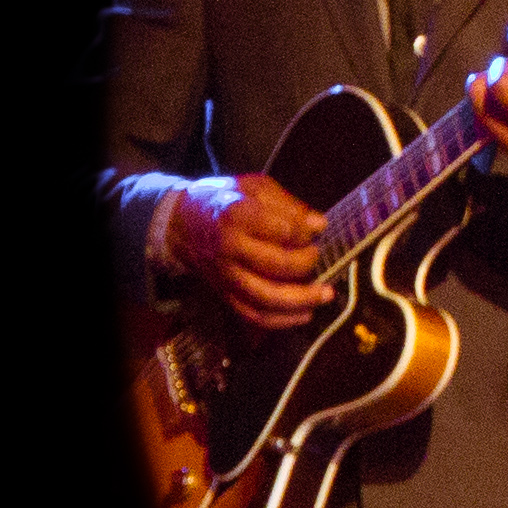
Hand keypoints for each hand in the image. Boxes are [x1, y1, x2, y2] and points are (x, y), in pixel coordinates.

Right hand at [167, 172, 330, 330]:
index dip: (306, 232)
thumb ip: (289, 205)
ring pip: (267, 298)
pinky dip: (282, 320)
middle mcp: (230, 249)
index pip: (284, 231)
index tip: (315, 228)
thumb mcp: (255, 187)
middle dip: (307, 262)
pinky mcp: (225, 294)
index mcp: (237, 215)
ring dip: (302, 300)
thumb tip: (319, 225)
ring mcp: (226, 276)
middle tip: (316, 254)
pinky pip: (253, 315)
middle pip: (279, 266)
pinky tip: (305, 314)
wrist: (181, 224)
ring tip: (327, 294)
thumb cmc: (226, 201)